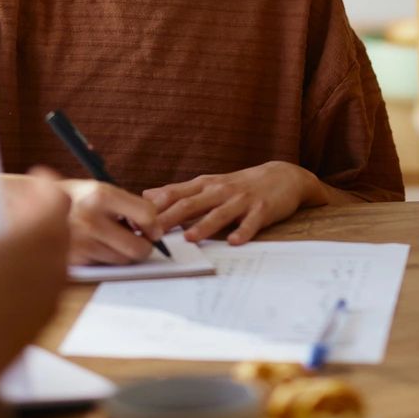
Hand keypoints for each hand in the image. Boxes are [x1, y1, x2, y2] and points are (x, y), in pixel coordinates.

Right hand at [0, 152, 68, 380]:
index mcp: (40, 237)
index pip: (58, 197)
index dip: (47, 183)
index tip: (36, 176)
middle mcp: (56, 262)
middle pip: (61, 224)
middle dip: (42, 209)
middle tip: (23, 203)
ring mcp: (55, 291)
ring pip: (58, 254)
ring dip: (42, 239)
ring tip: (14, 236)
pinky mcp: (47, 315)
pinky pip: (51, 281)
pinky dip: (38, 268)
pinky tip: (9, 275)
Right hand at [62, 178, 164, 264]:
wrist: (31, 205)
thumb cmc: (73, 198)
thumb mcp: (100, 189)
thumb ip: (128, 204)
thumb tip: (155, 226)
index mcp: (100, 195)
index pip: (146, 214)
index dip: (154, 224)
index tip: (152, 228)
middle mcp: (90, 219)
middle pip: (138, 248)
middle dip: (144, 246)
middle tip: (141, 241)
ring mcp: (80, 242)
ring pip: (122, 260)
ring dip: (124, 253)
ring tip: (114, 240)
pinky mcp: (73, 259)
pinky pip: (104, 265)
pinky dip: (105, 259)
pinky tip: (97, 246)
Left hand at [144, 162, 324, 244]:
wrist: (283, 176)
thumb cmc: (241, 184)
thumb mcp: (209, 184)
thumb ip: (179, 191)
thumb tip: (147, 194)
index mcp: (205, 186)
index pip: (175, 195)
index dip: (155, 207)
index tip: (135, 220)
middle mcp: (220, 191)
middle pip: (191, 204)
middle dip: (170, 218)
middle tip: (152, 232)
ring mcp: (242, 200)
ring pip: (220, 213)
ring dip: (204, 225)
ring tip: (190, 238)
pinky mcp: (262, 210)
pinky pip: (252, 222)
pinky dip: (243, 231)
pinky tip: (235, 241)